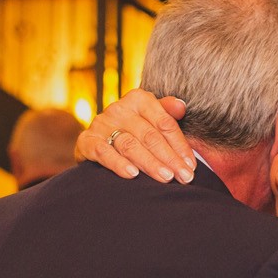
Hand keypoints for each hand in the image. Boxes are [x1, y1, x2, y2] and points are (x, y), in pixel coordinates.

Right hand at [75, 91, 193, 183]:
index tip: (191, 165)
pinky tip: (132, 175)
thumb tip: (181, 107)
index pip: (165, 123)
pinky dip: (118, 164)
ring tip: (166, 178)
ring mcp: (101, 124)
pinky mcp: (86, 141)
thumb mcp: (152, 117)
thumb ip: (167, 112)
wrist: (98, 140)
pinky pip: (103, 152)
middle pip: (150, 135)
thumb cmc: (134, 130)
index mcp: (139, 99)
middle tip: (184, 177)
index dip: (180, 145)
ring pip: (130, 145)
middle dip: (169, 158)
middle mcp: (119, 108)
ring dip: (149, 163)